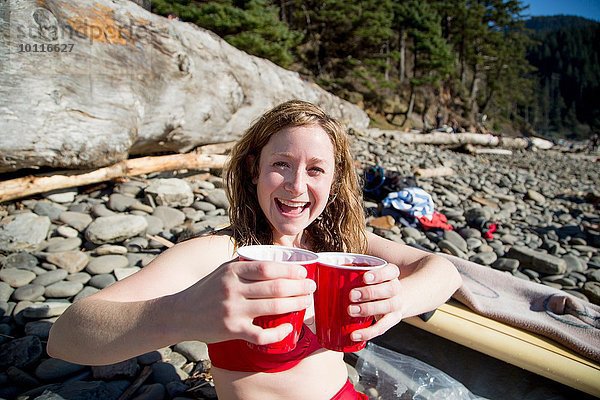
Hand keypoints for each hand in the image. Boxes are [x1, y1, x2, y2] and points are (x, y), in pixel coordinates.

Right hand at [179, 259, 315, 344]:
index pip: (267, 268)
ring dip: (295, 305)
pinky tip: (289, 327)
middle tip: (311, 287)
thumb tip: (275, 260)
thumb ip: (245, 265)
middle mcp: (233, 289)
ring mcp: (233, 310)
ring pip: (273, 308)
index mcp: (232, 271)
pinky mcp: (232, 330)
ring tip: (307, 303)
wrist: (180, 313)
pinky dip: (279, 332)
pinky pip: (261, 335)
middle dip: (299, 288)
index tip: (304, 272)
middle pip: (275, 287)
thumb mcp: (223, 270)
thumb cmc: (207, 290)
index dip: (289, 270)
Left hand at [346, 263, 402, 341]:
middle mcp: (396, 289)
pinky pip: (381, 328)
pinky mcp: (391, 321)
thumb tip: (330, 270)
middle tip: (352, 295)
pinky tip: (355, 334)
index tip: (364, 278)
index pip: (391, 271)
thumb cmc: (374, 284)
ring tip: (351, 310)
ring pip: (388, 306)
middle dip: (370, 292)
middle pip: (390, 289)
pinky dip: (367, 332)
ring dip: (368, 309)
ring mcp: (396, 305)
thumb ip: (355, 271)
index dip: (379, 274)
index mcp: (391, 275)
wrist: (393, 299)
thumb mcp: (369, 274)